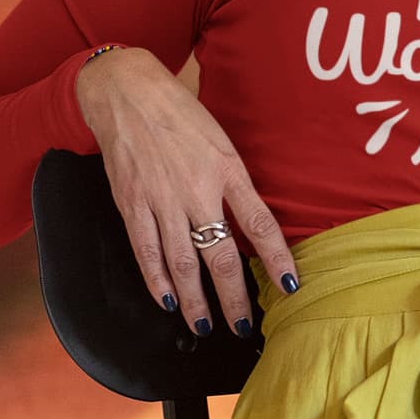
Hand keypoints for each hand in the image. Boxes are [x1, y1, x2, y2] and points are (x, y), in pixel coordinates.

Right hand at [74, 46, 299, 335]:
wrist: (128, 93)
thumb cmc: (180, 114)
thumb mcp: (220, 141)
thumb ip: (234, 181)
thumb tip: (250, 222)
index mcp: (226, 169)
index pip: (260, 222)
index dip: (277, 257)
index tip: (291, 285)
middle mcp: (196, 189)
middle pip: (220, 254)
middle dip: (233, 296)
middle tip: (244, 325)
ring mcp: (161, 200)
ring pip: (182, 263)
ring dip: (195, 300)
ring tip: (205, 325)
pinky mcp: (132, 204)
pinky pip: (146, 251)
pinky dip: (156, 281)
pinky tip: (167, 301)